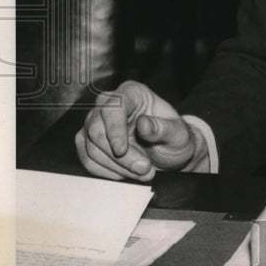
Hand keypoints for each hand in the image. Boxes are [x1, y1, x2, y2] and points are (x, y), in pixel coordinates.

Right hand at [75, 80, 204, 180]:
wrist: (168, 154)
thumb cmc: (173, 139)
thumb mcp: (177, 134)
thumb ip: (162, 129)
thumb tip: (143, 124)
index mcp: (133, 93)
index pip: (113, 106)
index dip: (114, 129)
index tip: (121, 150)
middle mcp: (110, 104)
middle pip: (97, 130)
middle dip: (120, 156)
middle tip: (144, 168)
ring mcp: (96, 122)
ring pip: (91, 147)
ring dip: (115, 166)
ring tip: (141, 172)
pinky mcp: (89, 141)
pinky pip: (87, 159)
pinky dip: (106, 171)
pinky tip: (125, 173)